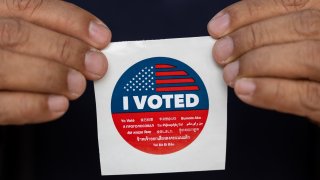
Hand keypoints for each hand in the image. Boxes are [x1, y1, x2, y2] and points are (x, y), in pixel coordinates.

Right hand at [0, 0, 110, 124]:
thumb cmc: (5, 54)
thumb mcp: (13, 36)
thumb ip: (43, 37)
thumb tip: (88, 51)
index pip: (29, 6)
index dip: (70, 21)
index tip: (101, 37)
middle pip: (18, 34)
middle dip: (65, 50)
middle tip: (96, 66)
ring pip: (4, 66)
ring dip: (50, 76)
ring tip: (78, 86)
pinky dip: (31, 106)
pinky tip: (58, 105)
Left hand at [208, 0, 319, 123]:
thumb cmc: (306, 70)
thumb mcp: (293, 42)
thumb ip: (271, 35)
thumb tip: (228, 39)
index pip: (293, 3)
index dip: (250, 12)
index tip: (217, 26)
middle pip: (300, 26)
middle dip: (251, 38)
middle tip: (220, 52)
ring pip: (307, 55)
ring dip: (258, 63)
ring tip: (230, 74)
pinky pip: (306, 95)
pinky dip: (270, 90)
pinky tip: (245, 89)